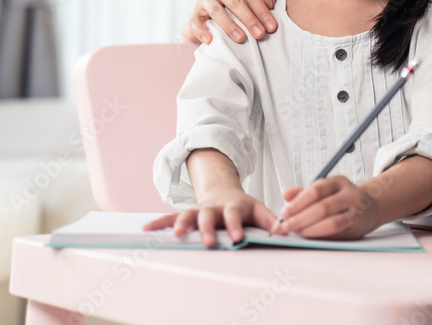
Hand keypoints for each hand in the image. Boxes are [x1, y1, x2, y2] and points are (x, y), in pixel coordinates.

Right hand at [143, 187, 276, 246]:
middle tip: (209, 242)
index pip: (234, 214)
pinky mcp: (187, 214)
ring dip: (182, 224)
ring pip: (188, 214)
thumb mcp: (259, 209)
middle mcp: (213, 207)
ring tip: (178, 234)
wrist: (224, 190)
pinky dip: (159, 223)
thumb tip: (285, 230)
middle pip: (209, 215)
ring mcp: (199, 209)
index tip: (236, 237)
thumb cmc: (244, 206)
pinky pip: (170, 217)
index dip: (235, 225)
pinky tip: (146, 229)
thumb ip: (271, 220)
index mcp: (233, 206)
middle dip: (208, 228)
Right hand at [182, 0, 278, 45]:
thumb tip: (268, 2)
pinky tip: (211, 40)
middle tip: (260, 34)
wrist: (216, 9)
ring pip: (216, 11)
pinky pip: (196, 22)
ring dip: (230, 26)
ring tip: (241, 39)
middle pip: (234, 1)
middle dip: (249, 19)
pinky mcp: (194, 13)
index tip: (272, 27)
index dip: (262, 10)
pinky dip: (202, 31)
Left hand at [272, 176, 379, 239]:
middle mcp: (350, 195)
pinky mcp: (356, 229)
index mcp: (339, 182)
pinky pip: (336, 234)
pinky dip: (320, 236)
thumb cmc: (342, 198)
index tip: (284, 212)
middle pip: (322, 208)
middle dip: (300, 218)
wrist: (371, 206)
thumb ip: (304, 192)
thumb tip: (286, 195)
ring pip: (331, 223)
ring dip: (310, 230)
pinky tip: (309, 237)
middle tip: (286, 225)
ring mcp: (355, 212)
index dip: (298, 202)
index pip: (316, 190)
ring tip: (297, 232)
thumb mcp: (326, 188)